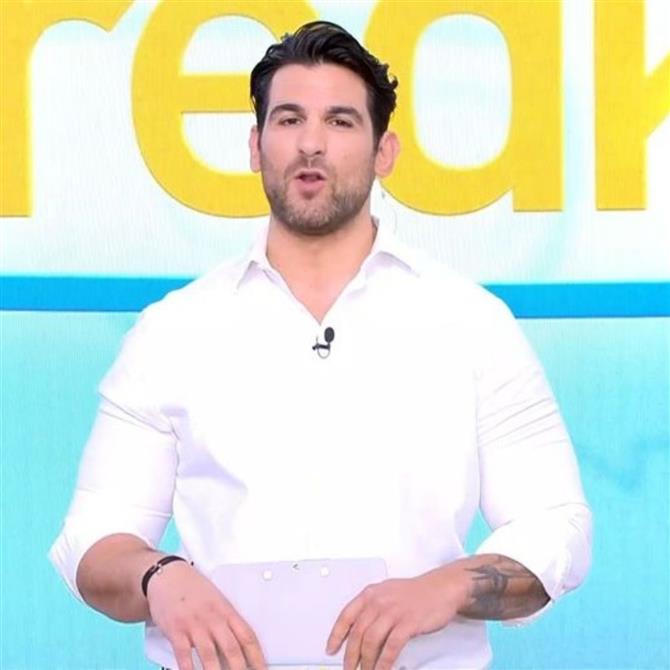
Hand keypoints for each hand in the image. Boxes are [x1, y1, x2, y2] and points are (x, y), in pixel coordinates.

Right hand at [146, 560, 266, 669]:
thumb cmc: (193, 588)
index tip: (262, 669)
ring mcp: (194, 624)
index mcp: (226, 610)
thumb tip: (237, 647)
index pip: (247, 636)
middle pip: (232, 648)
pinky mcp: (175, 629)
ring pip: (210, 654)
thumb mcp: (216, 600)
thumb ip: (225, 622)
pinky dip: (189, 669)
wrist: (168, 575)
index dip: (257, 657)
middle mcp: (213, 618)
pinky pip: (183, 654)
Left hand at [326, 566, 467, 669]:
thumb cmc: (414, 593)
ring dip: (366, 662)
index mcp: (370, 594)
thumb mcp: (386, 594)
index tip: (330, 649)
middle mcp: (378, 601)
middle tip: (348, 668)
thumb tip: (357, 631)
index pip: (346, 616)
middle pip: (357, 633)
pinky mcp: (408, 623)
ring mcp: (393, 612)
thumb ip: (371, 608)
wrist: (440, 588)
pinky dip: (384, 663)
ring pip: (371, 642)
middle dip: (350, 655)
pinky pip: (391, 647)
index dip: (336, 635)